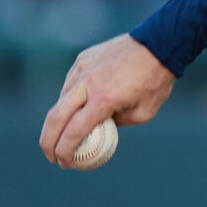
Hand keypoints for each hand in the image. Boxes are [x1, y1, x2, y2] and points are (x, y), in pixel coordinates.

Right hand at [39, 33, 174, 166]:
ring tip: (63, 134)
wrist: (159, 43)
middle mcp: (88, 83)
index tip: (63, 163)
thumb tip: (98, 132)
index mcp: (104, 99)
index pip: (74, 131)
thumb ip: (117, 124)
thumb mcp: (143, 113)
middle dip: (47, 141)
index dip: (65, 151)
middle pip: (55, 116)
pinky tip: (74, 110)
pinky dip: (68, 100)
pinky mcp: (82, 59)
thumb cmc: (155, 82)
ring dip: (58, 120)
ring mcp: (82, 68)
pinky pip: (69, 84)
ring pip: (60, 99)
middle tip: (50, 156)